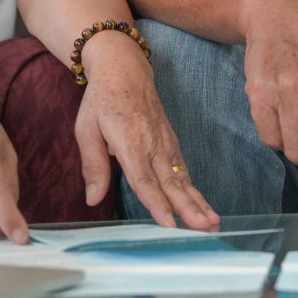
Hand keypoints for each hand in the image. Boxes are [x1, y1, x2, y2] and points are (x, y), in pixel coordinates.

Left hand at [74, 31, 219, 228]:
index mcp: (130, 141)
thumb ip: (93, 165)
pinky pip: (182, 169)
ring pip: (182, 177)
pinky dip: (194, 188)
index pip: (145, 180)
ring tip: (212, 222)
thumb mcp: (86, 129)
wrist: (124, 68)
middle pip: (172, 182)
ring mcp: (165, 141)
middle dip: (189, 207)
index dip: (157, 204)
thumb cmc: (102, 99)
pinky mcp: (170, 140)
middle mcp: (153, 143)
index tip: (170, 225)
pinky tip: (201, 206)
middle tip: (205, 228)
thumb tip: (93, 200)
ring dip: (198, 201)